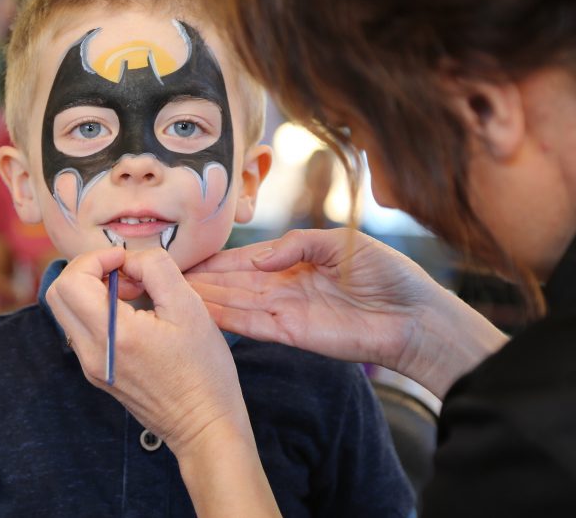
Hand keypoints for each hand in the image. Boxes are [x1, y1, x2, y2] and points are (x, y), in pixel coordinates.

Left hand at [47, 247, 282, 516]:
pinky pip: (82, 329)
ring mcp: (91, 365)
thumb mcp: (190, 308)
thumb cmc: (204, 370)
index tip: (127, 260)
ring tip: (133, 291)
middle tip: (125, 273)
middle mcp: (92, 352)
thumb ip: (157, 269)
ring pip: (67, 311)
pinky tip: (133, 313)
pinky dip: (98, 310)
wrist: (204, 426)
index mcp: (113, 334)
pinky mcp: (98, 372)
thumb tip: (131, 259)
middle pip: (58, 294)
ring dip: (92, 290)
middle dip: (88, 271)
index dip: (96, 258)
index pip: (72, 281)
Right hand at [188, 228, 505, 396]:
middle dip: (199, 278)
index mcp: (295, 261)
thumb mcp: (342, 242)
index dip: (215, 258)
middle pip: (232, 282)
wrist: (416, 317)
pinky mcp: (291, 334)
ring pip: (234, 303)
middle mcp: (284, 286)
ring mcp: (285, 311)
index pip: (245, 259)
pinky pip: (251, 324)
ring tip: (168, 291)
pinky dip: (225, 318)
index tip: (183, 256)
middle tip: (159, 274)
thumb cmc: (389, 274)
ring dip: (203, 298)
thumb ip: (297, 242)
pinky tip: (198, 310)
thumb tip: (259, 254)